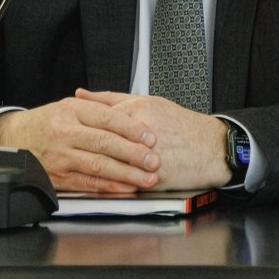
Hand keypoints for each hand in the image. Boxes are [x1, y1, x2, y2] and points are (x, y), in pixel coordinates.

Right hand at [0, 92, 160, 192]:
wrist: (12, 139)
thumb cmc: (46, 122)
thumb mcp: (69, 106)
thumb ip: (98, 108)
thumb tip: (131, 112)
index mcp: (71, 111)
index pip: (107, 118)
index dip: (131, 128)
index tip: (150, 137)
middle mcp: (65, 133)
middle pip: (104, 143)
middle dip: (133, 154)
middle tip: (154, 160)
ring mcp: (61, 157)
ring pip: (98, 166)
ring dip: (126, 174)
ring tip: (146, 178)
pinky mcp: (58, 177)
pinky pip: (87, 183)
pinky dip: (109, 187)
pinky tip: (125, 188)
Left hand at [75, 90, 231, 190]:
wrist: (212, 148)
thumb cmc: (182, 126)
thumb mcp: (149, 103)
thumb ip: (111, 98)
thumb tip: (81, 95)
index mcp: (139, 109)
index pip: (97, 118)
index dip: (81, 129)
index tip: (69, 134)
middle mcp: (141, 130)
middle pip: (100, 141)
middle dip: (82, 150)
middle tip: (67, 154)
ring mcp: (147, 155)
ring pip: (109, 163)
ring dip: (93, 168)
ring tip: (79, 170)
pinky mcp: (154, 176)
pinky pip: (125, 181)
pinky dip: (110, 184)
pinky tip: (99, 184)